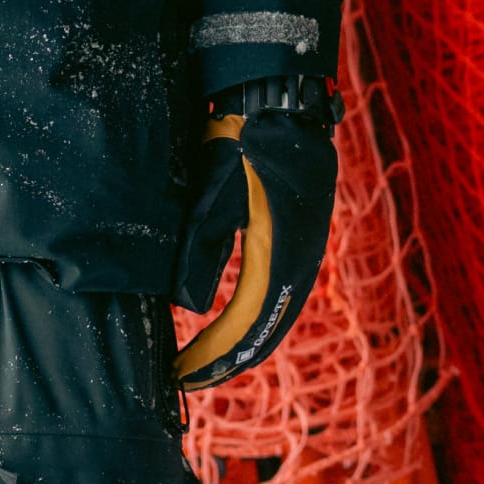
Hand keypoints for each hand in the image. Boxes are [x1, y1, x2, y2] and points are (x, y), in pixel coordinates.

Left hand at [174, 98, 336, 390]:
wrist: (282, 105)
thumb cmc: (245, 144)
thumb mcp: (213, 194)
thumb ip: (200, 249)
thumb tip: (188, 307)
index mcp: (281, 257)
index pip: (246, 327)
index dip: (213, 356)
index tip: (181, 375)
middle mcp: (299, 264)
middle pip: (264, 332)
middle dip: (225, 360)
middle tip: (186, 378)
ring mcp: (301, 254)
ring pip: (272, 316)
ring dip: (239, 343)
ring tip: (203, 362)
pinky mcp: (296, 243)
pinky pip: (275, 294)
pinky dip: (252, 319)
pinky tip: (227, 325)